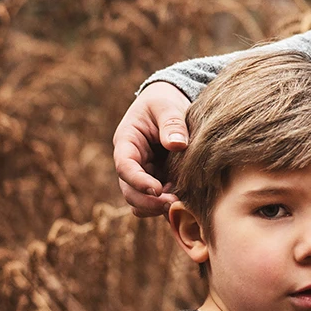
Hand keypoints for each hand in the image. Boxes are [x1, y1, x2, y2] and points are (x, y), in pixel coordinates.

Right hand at [113, 82, 190, 216]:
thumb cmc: (164, 102)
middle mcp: (131, 163)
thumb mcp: (166, 106)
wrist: (170, 104)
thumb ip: (171, 123)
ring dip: (158, 208)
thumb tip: (177, 144)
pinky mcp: (159, 181)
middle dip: (149, 202)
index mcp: (126, 143)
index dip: (138, 181)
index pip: (125, 167)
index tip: (158, 189)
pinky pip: (158, 201)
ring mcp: (144, 174)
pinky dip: (168, 206)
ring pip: (141, 202)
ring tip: (181, 204)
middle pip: (129, 191)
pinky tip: (186, 203)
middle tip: (174, 204)